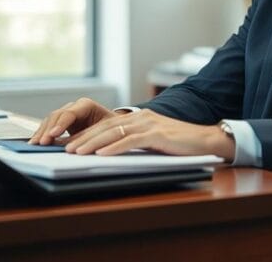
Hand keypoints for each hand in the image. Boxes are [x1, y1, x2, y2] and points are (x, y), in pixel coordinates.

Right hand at [28, 97, 117, 145]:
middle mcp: (74, 107)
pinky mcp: (62, 123)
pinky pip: (49, 126)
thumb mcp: (107, 130)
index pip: (69, 113)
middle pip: (56, 116)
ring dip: (42, 132)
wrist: (116, 126)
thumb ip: (92, 136)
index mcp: (86, 105)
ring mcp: (67, 113)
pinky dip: (42, 133)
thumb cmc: (114, 127)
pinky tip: (36, 142)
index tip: (54, 134)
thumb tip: (76, 147)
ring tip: (35, 144)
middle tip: (42, 142)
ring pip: (50, 120)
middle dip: (48, 130)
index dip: (60, 124)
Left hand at [64, 109, 234, 160]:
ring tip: (76, 152)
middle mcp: (141, 117)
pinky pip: (130, 140)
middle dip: (83, 138)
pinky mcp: (157, 133)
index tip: (70, 145)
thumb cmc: (181, 145)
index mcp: (138, 118)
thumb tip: (111, 154)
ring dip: (92, 143)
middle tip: (65, 149)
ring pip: (113, 132)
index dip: (86, 135)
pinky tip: (101, 154)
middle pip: (105, 127)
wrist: (206, 141)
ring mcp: (149, 123)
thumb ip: (135, 143)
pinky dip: (114, 147)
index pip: (106, 125)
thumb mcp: (153, 141)